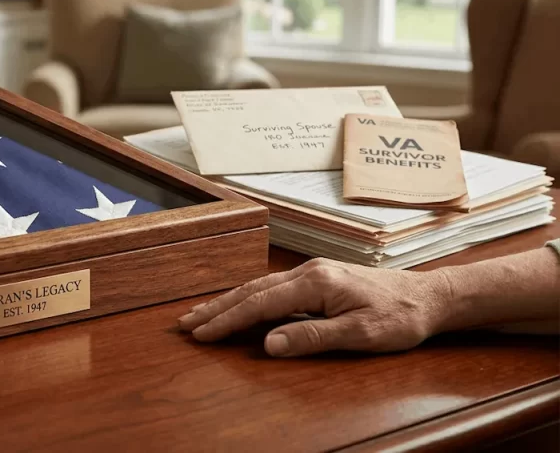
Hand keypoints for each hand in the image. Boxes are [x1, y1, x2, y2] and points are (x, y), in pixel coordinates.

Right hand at [177, 258, 448, 356]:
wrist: (431, 296)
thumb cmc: (401, 316)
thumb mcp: (360, 333)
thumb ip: (312, 337)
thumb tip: (269, 344)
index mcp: (315, 282)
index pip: (260, 304)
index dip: (227, 320)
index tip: (201, 334)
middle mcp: (308, 272)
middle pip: (251, 291)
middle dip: (216, 309)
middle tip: (185, 324)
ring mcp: (312, 273)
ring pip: (259, 287)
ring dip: (228, 302)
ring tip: (201, 316)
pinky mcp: (318, 279)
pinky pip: (272, 288)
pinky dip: (248, 298)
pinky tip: (238, 305)